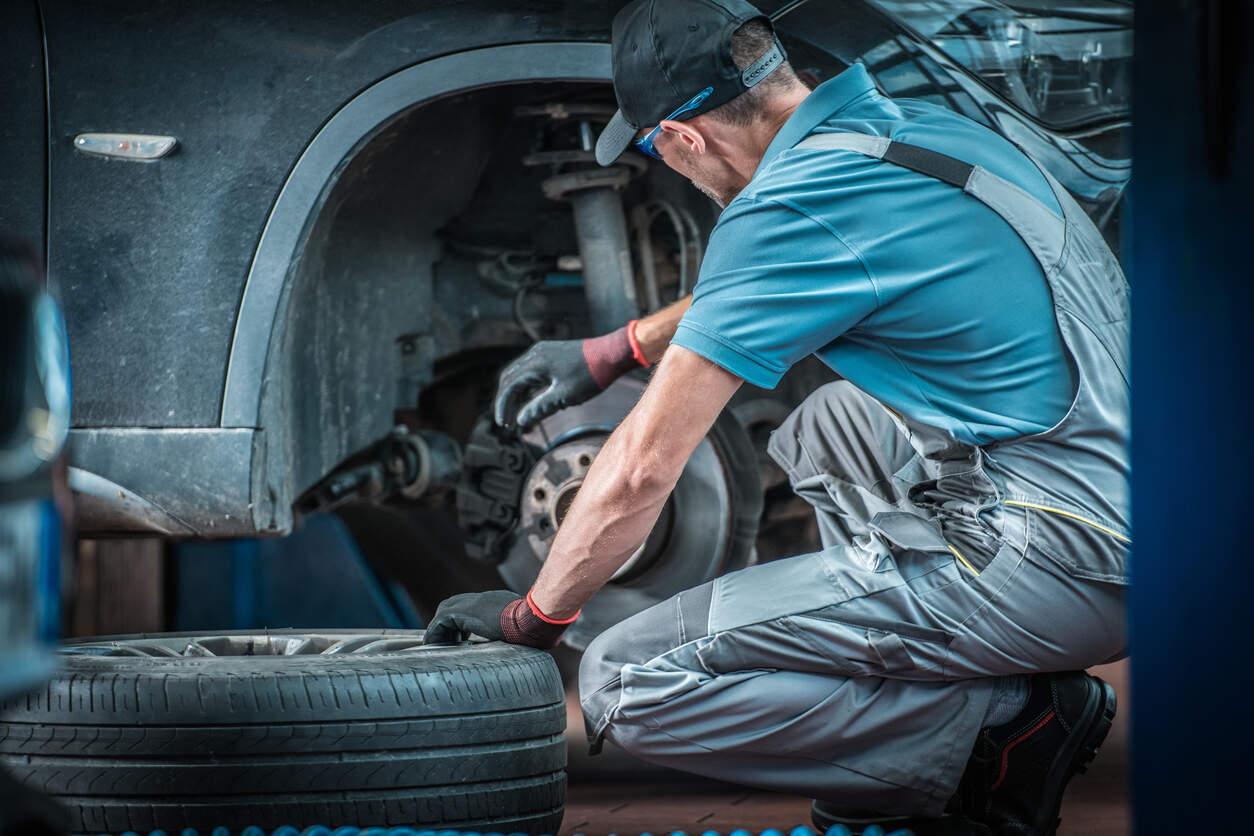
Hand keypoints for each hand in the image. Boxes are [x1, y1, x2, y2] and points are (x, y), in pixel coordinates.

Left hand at [422, 589, 573, 648]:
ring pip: (445, 612)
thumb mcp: (527, 626)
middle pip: (453, 605)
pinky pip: (441, 622)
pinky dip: (435, 634)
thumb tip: (541, 643)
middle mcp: (482, 599)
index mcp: (496, 602)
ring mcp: (473, 603)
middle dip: (447, 623)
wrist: (533, 619)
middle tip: (447, 642)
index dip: (461, 621)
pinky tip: (434, 646)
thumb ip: (523, 630)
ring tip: (439, 646)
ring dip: (441, 629)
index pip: (471, 606)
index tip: (460, 638)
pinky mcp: (464, 613)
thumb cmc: (537, 626)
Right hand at [494, 325, 643, 429]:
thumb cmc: (591, 375)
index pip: (509, 386)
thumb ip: (540, 408)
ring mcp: (543, 352)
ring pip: (520, 375)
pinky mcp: (552, 354)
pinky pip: (532, 371)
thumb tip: (520, 421)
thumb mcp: (565, 396)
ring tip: (518, 415)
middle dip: (506, 401)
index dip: (503, 406)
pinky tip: (532, 402)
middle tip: (507, 422)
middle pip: (509, 379)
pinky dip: (528, 387)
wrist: (613, 353)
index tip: (505, 425)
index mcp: (535, 363)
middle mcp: (535, 354)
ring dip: (517, 394)